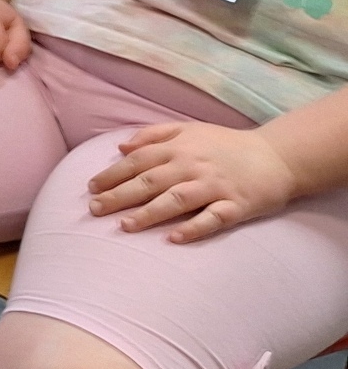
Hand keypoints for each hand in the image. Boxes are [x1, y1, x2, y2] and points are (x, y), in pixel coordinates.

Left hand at [85, 121, 296, 242]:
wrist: (278, 156)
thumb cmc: (226, 145)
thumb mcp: (189, 129)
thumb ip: (154, 135)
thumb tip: (120, 146)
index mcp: (179, 148)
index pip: (138, 161)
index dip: (112, 175)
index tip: (90, 189)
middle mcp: (193, 166)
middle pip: (150, 182)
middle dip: (119, 196)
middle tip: (95, 210)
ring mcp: (215, 186)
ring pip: (176, 200)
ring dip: (149, 213)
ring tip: (125, 226)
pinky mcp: (237, 205)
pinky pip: (213, 219)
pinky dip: (194, 228)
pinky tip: (173, 239)